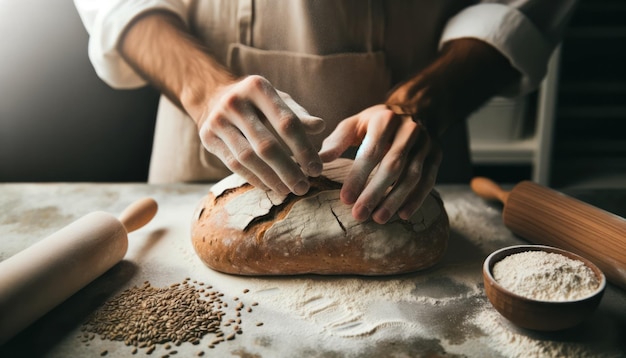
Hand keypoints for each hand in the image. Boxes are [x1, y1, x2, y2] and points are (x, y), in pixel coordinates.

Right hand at [195, 75, 324, 195]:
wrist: (213, 96)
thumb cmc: (256, 102)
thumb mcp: (278, 100)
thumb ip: (298, 115)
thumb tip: (320, 126)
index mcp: (258, 87)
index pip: (286, 122)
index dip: (303, 149)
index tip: (317, 169)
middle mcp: (235, 102)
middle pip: (266, 145)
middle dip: (288, 170)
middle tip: (304, 187)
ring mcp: (218, 119)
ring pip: (248, 158)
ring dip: (271, 178)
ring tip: (288, 191)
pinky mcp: (207, 136)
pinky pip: (233, 164)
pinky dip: (254, 178)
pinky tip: (270, 187)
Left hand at [319, 104, 441, 223]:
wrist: (415, 109)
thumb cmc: (376, 122)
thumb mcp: (355, 124)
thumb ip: (337, 141)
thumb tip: (319, 161)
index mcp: (384, 119)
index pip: (370, 152)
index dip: (358, 177)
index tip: (345, 199)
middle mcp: (408, 129)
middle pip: (392, 165)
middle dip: (375, 192)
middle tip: (359, 215)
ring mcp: (426, 143)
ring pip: (412, 175)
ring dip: (395, 199)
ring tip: (378, 218)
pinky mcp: (437, 155)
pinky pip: (429, 179)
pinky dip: (417, 199)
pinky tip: (403, 214)